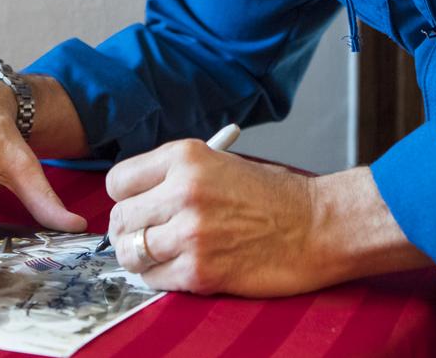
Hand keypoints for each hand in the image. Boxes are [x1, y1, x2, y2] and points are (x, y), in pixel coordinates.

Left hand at [106, 140, 318, 295]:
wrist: (317, 225)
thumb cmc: (273, 195)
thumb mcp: (219, 163)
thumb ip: (174, 176)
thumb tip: (133, 200)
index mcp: (186, 156)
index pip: (117, 181)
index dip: (125, 197)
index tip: (136, 205)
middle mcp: (183, 191)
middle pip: (119, 220)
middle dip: (130, 230)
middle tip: (147, 234)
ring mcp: (191, 233)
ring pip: (130, 253)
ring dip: (142, 257)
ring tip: (165, 252)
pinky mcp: (200, 270)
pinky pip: (154, 279)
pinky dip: (162, 277)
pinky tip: (185, 266)